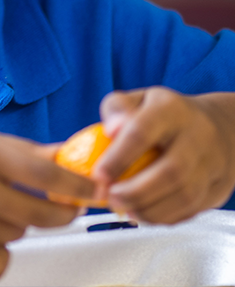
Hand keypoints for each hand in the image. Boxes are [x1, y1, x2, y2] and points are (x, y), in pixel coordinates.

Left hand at [94, 88, 234, 222]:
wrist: (218, 126)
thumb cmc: (165, 114)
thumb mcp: (138, 99)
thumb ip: (117, 109)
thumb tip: (110, 130)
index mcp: (170, 109)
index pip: (142, 132)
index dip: (118, 157)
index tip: (99, 176)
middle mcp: (196, 135)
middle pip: (170, 171)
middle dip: (135, 192)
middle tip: (111, 198)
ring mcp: (212, 163)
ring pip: (185, 196)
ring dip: (149, 209)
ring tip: (124, 208)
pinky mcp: (217, 188)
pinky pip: (192, 209)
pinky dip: (164, 217)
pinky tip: (143, 214)